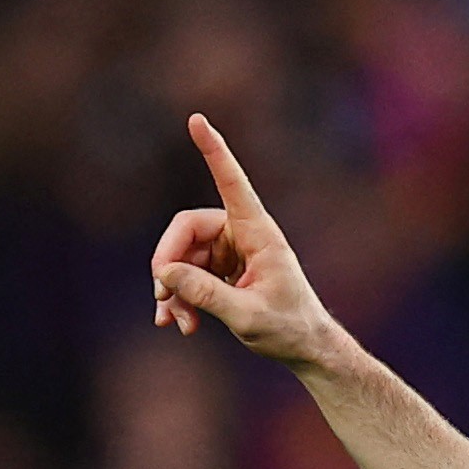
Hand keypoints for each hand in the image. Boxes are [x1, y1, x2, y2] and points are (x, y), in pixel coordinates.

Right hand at [150, 113, 340, 368]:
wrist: (306, 348)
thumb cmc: (289, 329)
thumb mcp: (247, 316)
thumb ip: (206, 294)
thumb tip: (165, 273)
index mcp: (259, 234)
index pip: (232, 184)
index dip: (214, 152)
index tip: (197, 119)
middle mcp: (242, 234)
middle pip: (185, 229)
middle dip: (168, 263)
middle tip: (162, 297)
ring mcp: (230, 251)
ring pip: (181, 256)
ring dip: (173, 289)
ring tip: (176, 321)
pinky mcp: (221, 269)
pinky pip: (187, 273)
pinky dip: (180, 297)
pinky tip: (179, 324)